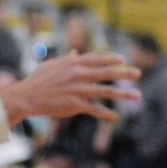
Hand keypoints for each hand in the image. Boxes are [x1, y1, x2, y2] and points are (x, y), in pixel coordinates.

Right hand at [0, 52, 140, 125]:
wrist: (27, 96)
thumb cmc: (39, 79)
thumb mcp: (54, 64)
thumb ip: (68, 58)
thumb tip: (75, 51)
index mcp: (75, 63)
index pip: (99, 58)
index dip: (112, 58)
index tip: (123, 59)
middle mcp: (80, 74)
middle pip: (108, 72)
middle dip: (125, 72)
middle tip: (139, 73)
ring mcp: (79, 90)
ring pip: (106, 91)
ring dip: (123, 94)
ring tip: (137, 96)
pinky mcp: (75, 104)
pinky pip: (95, 109)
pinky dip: (106, 113)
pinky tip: (116, 116)